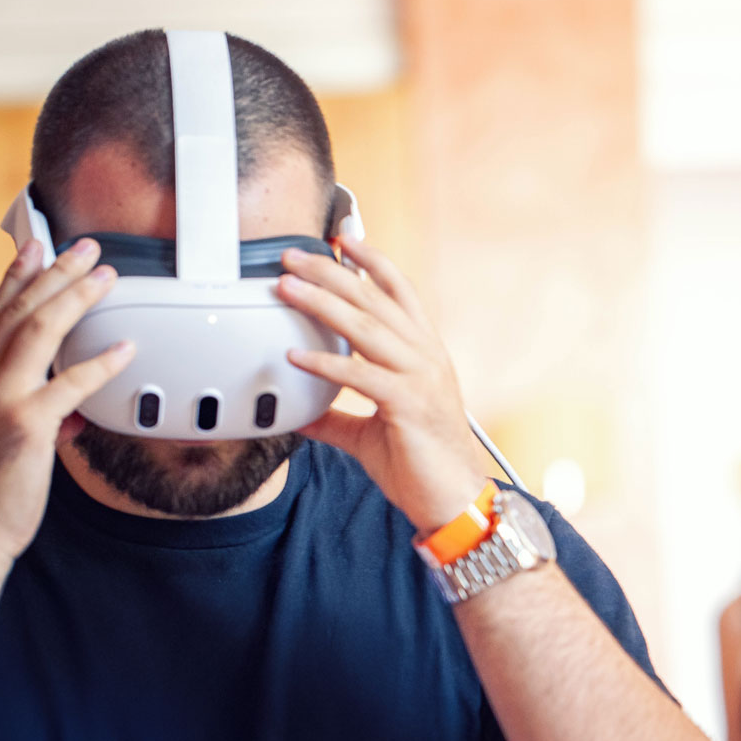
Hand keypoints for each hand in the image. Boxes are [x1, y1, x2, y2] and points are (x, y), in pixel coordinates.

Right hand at [0, 239, 133, 559]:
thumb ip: (32, 413)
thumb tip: (71, 412)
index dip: (17, 278)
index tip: (36, 248)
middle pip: (19, 310)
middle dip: (55, 273)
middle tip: (85, 248)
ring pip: (40, 330)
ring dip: (77, 298)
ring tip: (107, 278)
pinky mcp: (25, 424)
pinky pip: (70, 383)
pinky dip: (101, 364)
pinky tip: (125, 350)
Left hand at [276, 239, 487, 530]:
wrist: (454, 501)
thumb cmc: (421, 465)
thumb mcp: (370, 433)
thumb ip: (335, 417)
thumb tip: (298, 412)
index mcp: (424, 354)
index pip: (399, 293)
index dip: (372, 262)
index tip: (343, 238)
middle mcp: (426, 358)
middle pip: (375, 300)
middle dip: (333, 272)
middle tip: (294, 256)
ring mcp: (421, 379)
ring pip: (367, 328)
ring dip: (323, 303)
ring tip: (287, 288)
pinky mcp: (409, 405)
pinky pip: (361, 376)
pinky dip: (326, 362)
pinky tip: (296, 356)